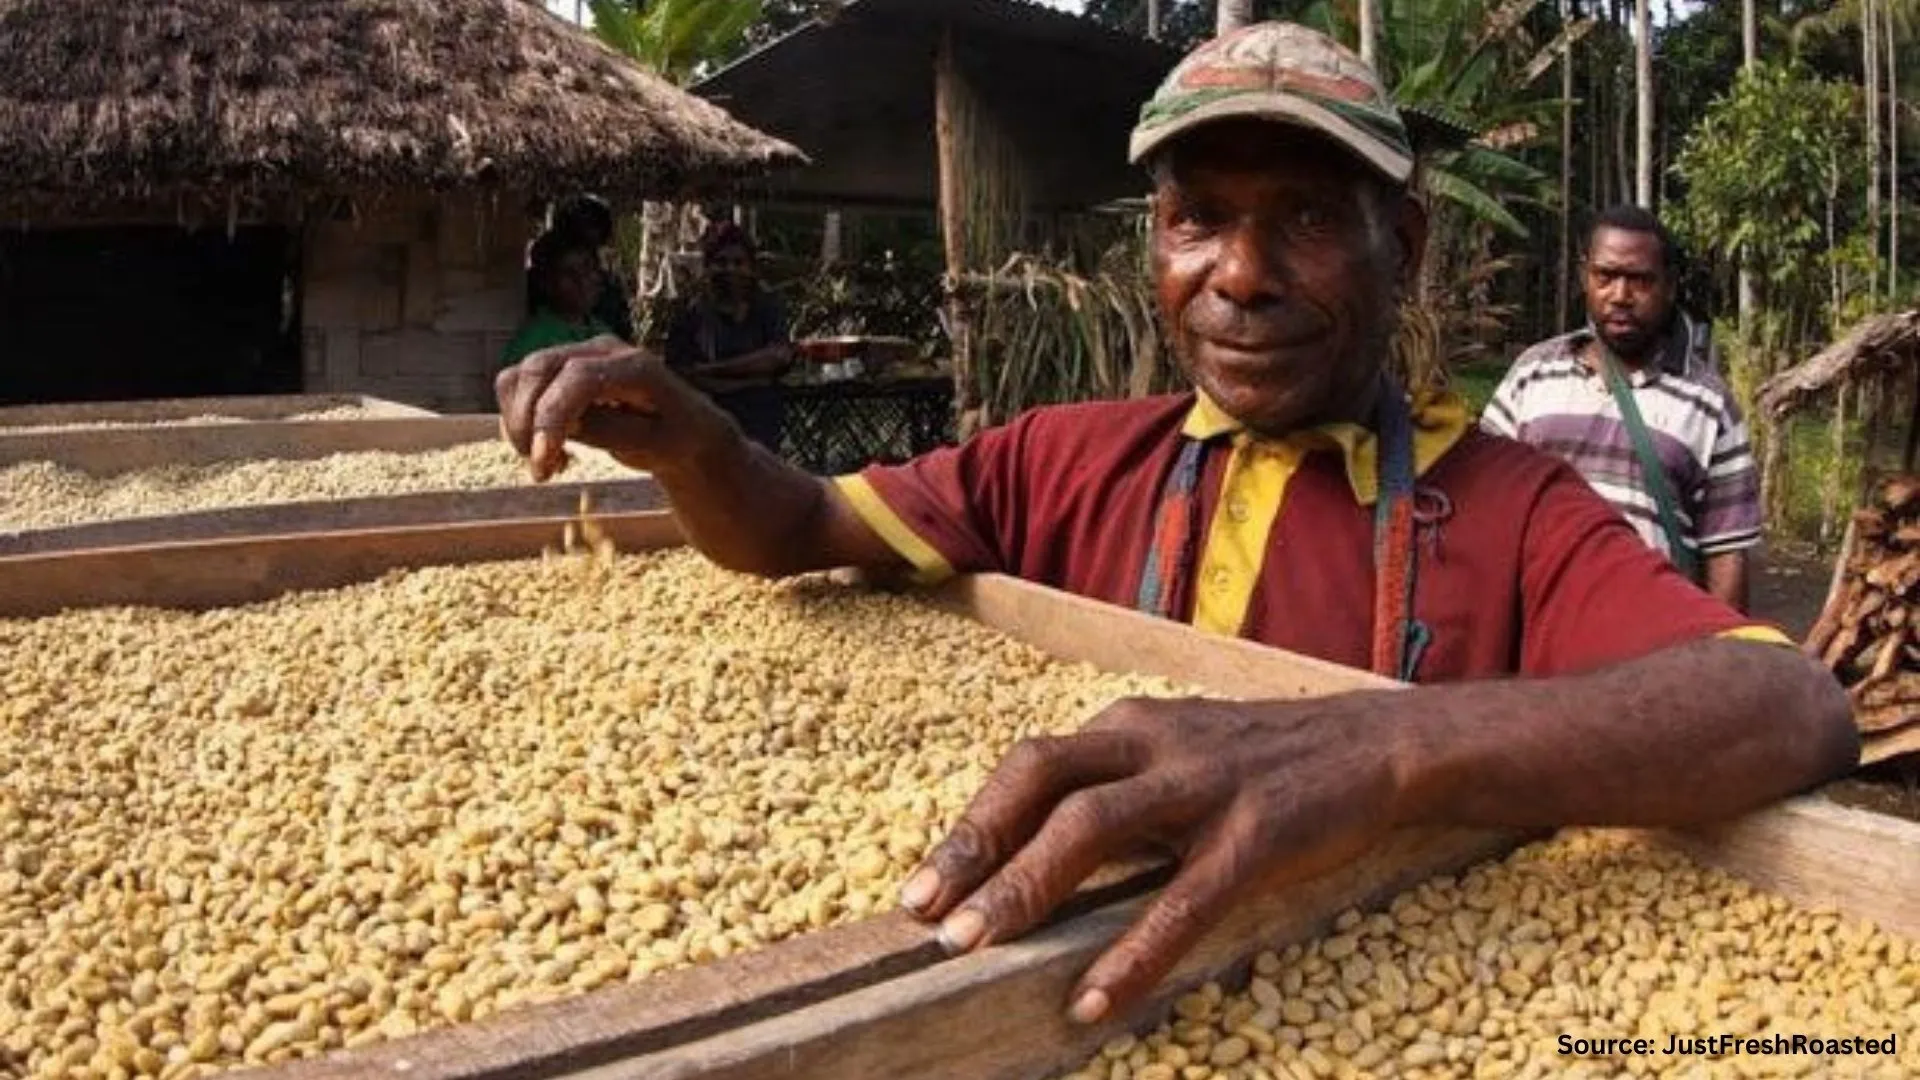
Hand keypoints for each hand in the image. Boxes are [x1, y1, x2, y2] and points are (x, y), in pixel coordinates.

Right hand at [495, 337, 727, 479]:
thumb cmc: (675, 437)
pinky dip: (520, 420)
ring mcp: (577, 355)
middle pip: (538, 368)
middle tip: (541, 470)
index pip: (578, 377)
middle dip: (526, 422)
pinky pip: (518, 386)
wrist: (682, 430)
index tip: (541, 459)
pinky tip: (549, 449)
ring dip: (519, 423)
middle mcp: (601, 350)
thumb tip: (561, 426)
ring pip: (519, 375)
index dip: (552, 416)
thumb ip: (610, 432)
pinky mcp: (559, 370)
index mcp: (635, 365)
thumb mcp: (655, 445)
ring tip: (550, 462)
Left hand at [896, 693, 1411, 1023]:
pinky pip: (1180, 900)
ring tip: (976, 945)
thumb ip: (1111, 790)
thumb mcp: (1176, 756)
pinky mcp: (1255, 835)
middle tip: (924, 915)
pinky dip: (1130, 952)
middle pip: (1041, 779)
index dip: (971, 823)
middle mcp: (1155, 745)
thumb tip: (1028, 852)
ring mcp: (1205, 786)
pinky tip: (1092, 998)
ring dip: (1025, 885)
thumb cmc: (1262, 764)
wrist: (1377, 746)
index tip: (920, 883)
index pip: (1028, 766)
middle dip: (975, 847)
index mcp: (1129, 728)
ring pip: (1092, 826)